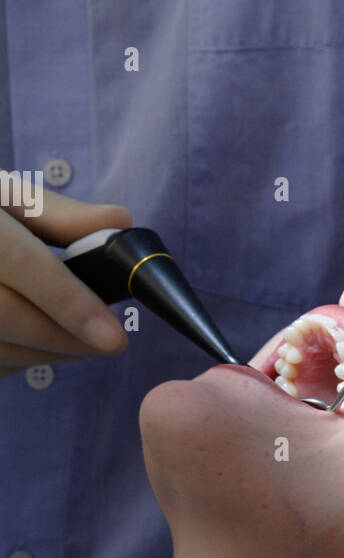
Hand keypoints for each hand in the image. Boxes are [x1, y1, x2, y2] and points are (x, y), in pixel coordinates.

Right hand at [0, 177, 131, 378]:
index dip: (69, 302)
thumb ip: (58, 215)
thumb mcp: (5, 197)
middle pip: (6, 315)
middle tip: (108, 342)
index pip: (20, 264)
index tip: (114, 336)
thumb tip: (118, 224)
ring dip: (44, 353)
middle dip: (64, 337)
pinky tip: (34, 342)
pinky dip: (17, 360)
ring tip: (75, 340)